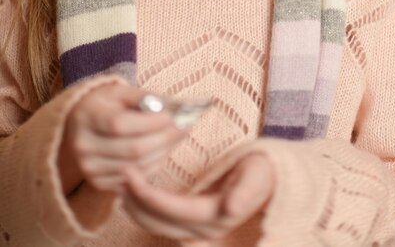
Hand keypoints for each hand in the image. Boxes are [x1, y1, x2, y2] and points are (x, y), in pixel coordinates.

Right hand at [58, 85, 189, 193]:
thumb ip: (144, 97)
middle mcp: (84, 146)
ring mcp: (90, 168)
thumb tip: (174, 108)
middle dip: (165, 138)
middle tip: (185, 126)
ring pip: (138, 166)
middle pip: (133, 149)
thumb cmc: (106, 104)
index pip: (120, 125)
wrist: (80, 123)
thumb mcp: (121, 91)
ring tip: (179, 136)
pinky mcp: (98, 183)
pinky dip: (155, 164)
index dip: (150, 123)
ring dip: (165, 151)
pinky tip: (164, 149)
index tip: (172, 116)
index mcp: (88, 117)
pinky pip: (136, 178)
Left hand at [121, 152, 274, 241]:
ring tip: (122, 183)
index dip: (149, 196)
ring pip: (159, 226)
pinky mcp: (196, 220)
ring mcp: (201, 227)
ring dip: (137, 208)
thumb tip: (230, 209)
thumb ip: (245, 192)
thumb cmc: (263, 168)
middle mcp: (207, 227)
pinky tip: (135, 194)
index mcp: (218, 214)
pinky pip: (165, 222)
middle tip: (120, 174)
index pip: (174, 211)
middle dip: (137, 201)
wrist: (272, 175)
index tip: (131, 174)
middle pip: (161, 223)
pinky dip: (146, 210)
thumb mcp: (258, 173)